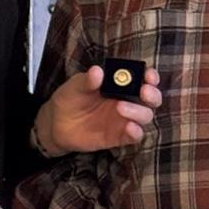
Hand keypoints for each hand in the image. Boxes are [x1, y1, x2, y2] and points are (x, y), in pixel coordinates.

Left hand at [37, 65, 161, 155]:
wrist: (56, 124)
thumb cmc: (70, 98)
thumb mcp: (75, 86)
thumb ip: (87, 80)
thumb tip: (97, 71)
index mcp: (120, 84)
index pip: (143, 78)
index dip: (150, 76)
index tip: (148, 76)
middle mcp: (127, 100)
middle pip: (151, 98)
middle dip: (152, 94)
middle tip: (144, 92)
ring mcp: (124, 119)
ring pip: (145, 116)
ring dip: (139, 111)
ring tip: (120, 107)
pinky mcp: (119, 136)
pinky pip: (135, 135)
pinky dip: (136, 132)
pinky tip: (129, 127)